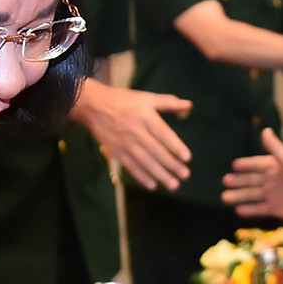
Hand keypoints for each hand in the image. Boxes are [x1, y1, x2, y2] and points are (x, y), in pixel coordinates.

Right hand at [71, 80, 192, 191]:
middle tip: (185, 176)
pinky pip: (130, 166)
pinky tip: (152, 185)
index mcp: (145, 116)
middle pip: (156, 151)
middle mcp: (136, 131)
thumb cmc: (124, 101)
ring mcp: (125, 143)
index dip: (175, 146)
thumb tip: (189, 105)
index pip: (163, 133)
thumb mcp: (147, 98)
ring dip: (160, 174)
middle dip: (171, 165)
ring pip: (145, 161)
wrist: (93, 106)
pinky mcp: (116, 152)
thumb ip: (169, 102)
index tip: (187, 158)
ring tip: (173, 185)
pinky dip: (141, 177)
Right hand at [222, 128, 282, 226]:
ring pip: (251, 195)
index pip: (256, 164)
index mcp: (275, 167)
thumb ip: (276, 148)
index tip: (233, 165)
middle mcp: (272, 180)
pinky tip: (237, 210)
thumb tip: (265, 130)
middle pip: (251, 180)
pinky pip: (258, 209)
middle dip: (238, 181)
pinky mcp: (274, 209)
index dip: (246, 165)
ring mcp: (272, 195)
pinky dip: (248, 210)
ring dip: (239, 196)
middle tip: (225, 181)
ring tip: (224, 198)